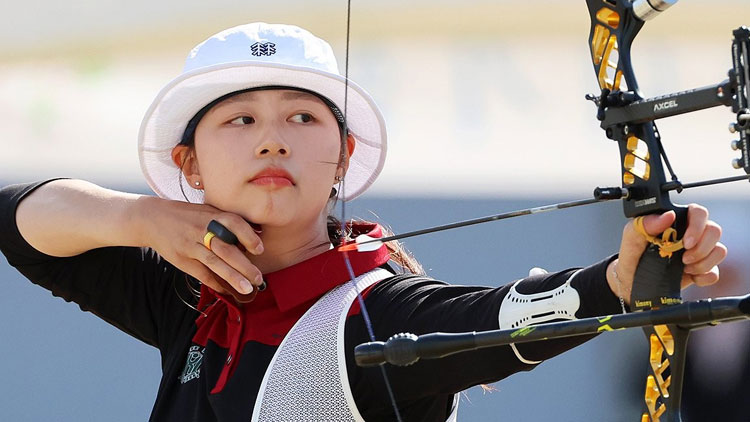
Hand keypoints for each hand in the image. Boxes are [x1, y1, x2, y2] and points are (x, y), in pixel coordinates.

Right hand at [137, 196, 264, 300]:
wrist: (153, 219)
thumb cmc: (189, 216)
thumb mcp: (208, 211)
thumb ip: (228, 221)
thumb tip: (257, 233)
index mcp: (211, 215)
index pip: (234, 223)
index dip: (248, 236)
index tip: (260, 250)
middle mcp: (201, 230)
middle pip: (226, 249)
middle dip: (244, 265)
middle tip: (259, 278)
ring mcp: (190, 245)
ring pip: (214, 263)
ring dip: (232, 278)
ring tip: (247, 289)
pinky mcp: (181, 259)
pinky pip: (201, 274)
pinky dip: (215, 283)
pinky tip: (227, 290)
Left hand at [607, 204, 726, 304]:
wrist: (630, 280)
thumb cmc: (632, 253)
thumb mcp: (632, 236)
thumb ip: (646, 223)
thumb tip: (668, 215)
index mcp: (676, 220)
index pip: (699, 213)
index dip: (698, 226)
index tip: (686, 242)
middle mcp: (691, 233)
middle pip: (714, 231)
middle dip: (702, 247)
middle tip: (684, 258)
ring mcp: (698, 251)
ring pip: (719, 250)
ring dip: (703, 262)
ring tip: (683, 268)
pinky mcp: (701, 270)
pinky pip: (715, 272)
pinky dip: (704, 276)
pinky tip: (689, 276)